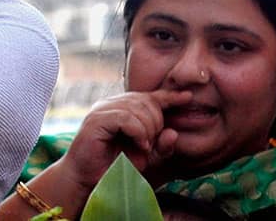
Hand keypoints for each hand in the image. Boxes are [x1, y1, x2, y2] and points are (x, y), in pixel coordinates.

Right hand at [58, 89, 190, 190]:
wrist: (87, 179)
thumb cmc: (114, 167)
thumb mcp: (146, 158)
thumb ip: (161, 147)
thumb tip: (173, 132)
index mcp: (122, 108)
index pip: (149, 97)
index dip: (169, 96)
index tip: (188, 97)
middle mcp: (111, 104)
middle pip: (146, 101)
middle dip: (156, 123)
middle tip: (149, 145)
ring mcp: (102, 110)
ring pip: (137, 108)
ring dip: (147, 130)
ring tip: (143, 148)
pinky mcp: (96, 120)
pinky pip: (126, 118)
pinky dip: (138, 132)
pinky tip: (139, 144)